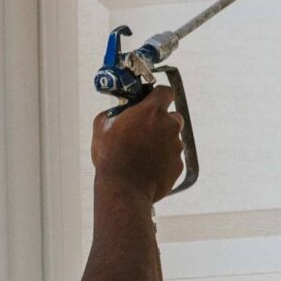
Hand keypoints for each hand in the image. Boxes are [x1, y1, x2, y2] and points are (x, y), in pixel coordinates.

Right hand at [90, 87, 184, 201]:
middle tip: (146, 132)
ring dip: (161, 144)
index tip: (153, 101)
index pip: (165, 92)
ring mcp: (176, 147)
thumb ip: (115, 112)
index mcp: (152, 111)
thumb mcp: (102, 126)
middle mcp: (169, 126)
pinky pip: (172, 160)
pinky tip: (147, 169)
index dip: (159, 96)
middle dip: (163, 122)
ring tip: (143, 157)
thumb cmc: (111, 157)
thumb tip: (118, 111)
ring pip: (173, 140)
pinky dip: (163, 163)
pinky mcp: (178, 166)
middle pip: (174, 117)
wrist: (123, 189)